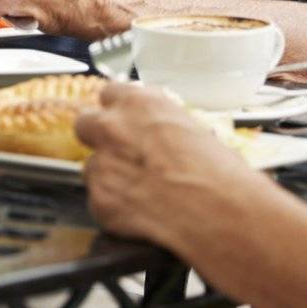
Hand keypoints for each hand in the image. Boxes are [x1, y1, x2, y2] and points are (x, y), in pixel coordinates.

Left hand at [74, 81, 264, 252]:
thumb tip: (158, 135)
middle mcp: (113, 127)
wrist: (221, 213)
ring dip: (109, 177)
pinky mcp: (100, 200)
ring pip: (92, 167)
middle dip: (99, 138)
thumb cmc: (220, 173)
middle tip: (122, 154)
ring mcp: (103, 164)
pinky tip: (141, 214)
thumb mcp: (194, 131)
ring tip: (141, 192)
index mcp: (139, 103)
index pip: (110, 93)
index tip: (126, 121)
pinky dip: (115, 207)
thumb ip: (161, 126)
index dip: (118, 111)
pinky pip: (99, 200)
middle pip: (85, 123)